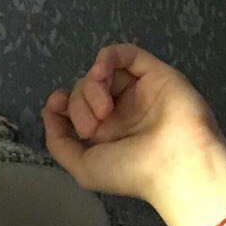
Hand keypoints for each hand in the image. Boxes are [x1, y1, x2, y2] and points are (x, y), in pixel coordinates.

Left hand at [41, 42, 225, 205]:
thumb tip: (50, 110)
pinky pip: (125, 53)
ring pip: (101, 73)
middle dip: (79, 104)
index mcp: (106, 134)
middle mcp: (122, 111)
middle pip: (84, 89)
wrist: (175, 165)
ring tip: (103, 111)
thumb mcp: (83, 167)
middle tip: (93, 127)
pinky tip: (101, 73)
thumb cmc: (131, 172)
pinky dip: (106, 58)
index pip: (76, 106)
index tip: (57, 106)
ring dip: (91, 87)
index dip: (61, 103)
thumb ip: (59, 141)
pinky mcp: (155, 73)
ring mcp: (138, 91)